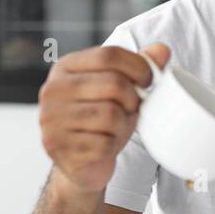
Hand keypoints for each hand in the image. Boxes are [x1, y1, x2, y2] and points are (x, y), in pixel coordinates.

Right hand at [37, 43, 169, 192]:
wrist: (82, 163)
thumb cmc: (102, 120)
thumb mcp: (120, 89)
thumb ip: (139, 66)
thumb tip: (162, 50)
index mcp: (65, 67)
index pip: (109, 55)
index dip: (138, 66)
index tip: (149, 80)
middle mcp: (53, 90)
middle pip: (114, 84)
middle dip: (133, 99)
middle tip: (130, 109)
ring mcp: (52, 119)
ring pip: (111, 114)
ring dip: (123, 124)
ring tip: (115, 127)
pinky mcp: (58, 147)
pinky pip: (104, 142)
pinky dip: (113, 145)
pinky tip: (105, 145)